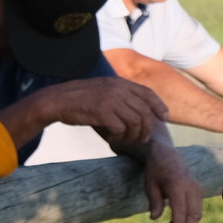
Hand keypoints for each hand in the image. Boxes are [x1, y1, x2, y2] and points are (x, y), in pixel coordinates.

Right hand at [46, 77, 168, 148]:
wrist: (57, 101)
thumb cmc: (81, 99)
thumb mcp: (104, 89)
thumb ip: (121, 94)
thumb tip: (141, 109)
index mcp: (120, 82)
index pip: (148, 94)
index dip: (159, 106)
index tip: (164, 118)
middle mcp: (118, 89)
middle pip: (145, 111)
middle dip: (147, 128)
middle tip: (142, 138)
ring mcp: (111, 100)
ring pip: (135, 122)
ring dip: (133, 135)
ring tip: (126, 140)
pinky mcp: (102, 113)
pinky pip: (121, 129)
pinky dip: (119, 137)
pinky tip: (113, 138)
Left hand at [141, 145, 204, 222]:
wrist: (167, 155)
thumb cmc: (155, 171)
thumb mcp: (149, 185)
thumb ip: (154, 201)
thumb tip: (155, 218)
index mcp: (177, 185)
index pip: (180, 209)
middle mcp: (191, 187)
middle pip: (193, 213)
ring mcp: (197, 188)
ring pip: (197, 212)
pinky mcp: (198, 191)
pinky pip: (196, 208)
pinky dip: (189, 219)